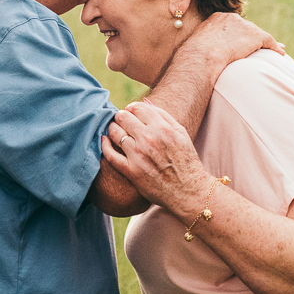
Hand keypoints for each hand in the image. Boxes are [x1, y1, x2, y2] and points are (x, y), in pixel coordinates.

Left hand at [103, 101, 211, 216]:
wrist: (189, 191)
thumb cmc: (186, 161)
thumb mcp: (181, 133)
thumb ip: (163, 115)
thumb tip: (145, 102)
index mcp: (162, 128)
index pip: (136, 107)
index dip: (131, 108)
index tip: (131, 114)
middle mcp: (148, 139)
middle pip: (123, 117)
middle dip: (121, 117)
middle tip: (122, 122)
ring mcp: (138, 155)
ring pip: (114, 132)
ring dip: (113, 129)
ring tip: (116, 131)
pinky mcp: (131, 171)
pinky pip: (110, 154)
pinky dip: (105, 145)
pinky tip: (105, 141)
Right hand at [184, 11, 283, 71]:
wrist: (201, 58)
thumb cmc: (193, 58)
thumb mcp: (195, 48)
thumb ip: (202, 48)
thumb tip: (196, 58)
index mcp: (216, 19)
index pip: (232, 26)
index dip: (238, 35)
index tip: (242, 41)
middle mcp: (232, 19)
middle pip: (246, 28)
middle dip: (253, 37)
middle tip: (259, 46)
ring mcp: (244, 26)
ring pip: (259, 35)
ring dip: (266, 43)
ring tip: (275, 50)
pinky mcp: (254, 36)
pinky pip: (268, 41)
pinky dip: (275, 47)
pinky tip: (280, 54)